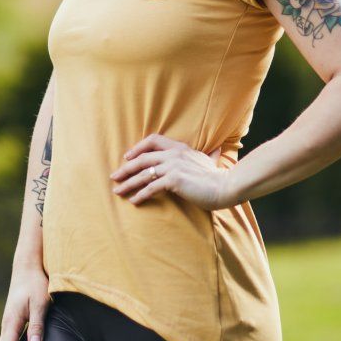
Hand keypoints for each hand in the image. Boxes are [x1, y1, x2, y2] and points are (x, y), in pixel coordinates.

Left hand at [110, 134, 233, 211]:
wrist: (225, 186)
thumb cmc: (218, 177)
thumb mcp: (211, 161)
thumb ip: (210, 155)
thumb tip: (218, 150)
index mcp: (180, 147)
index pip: (153, 140)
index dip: (137, 147)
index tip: (127, 157)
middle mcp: (174, 154)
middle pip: (142, 158)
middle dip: (125, 168)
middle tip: (114, 177)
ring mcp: (173, 166)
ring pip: (143, 173)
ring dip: (128, 183)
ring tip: (117, 191)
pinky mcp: (173, 180)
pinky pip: (151, 187)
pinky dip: (140, 194)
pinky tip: (133, 201)